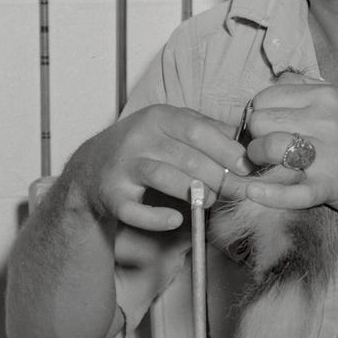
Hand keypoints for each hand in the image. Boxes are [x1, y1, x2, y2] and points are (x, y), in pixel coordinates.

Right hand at [71, 104, 256, 231]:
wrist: (91, 167)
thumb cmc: (143, 147)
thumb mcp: (170, 126)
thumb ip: (206, 129)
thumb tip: (244, 142)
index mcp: (158, 117)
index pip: (198, 131)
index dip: (226, 150)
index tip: (246, 167)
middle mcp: (138, 138)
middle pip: (186, 157)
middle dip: (218, 177)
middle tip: (236, 191)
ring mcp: (123, 167)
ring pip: (164, 177)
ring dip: (193, 192)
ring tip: (209, 201)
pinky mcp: (112, 195)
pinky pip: (136, 210)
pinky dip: (158, 219)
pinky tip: (176, 219)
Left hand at [237, 81, 337, 224]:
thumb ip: (308, 90)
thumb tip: (272, 85)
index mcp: (326, 96)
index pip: (266, 97)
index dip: (258, 112)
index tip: (264, 126)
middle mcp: (326, 120)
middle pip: (262, 121)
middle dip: (255, 135)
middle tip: (262, 148)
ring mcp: (328, 153)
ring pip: (269, 148)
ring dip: (258, 159)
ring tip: (264, 165)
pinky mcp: (329, 185)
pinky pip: (289, 191)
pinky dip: (268, 194)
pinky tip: (255, 191)